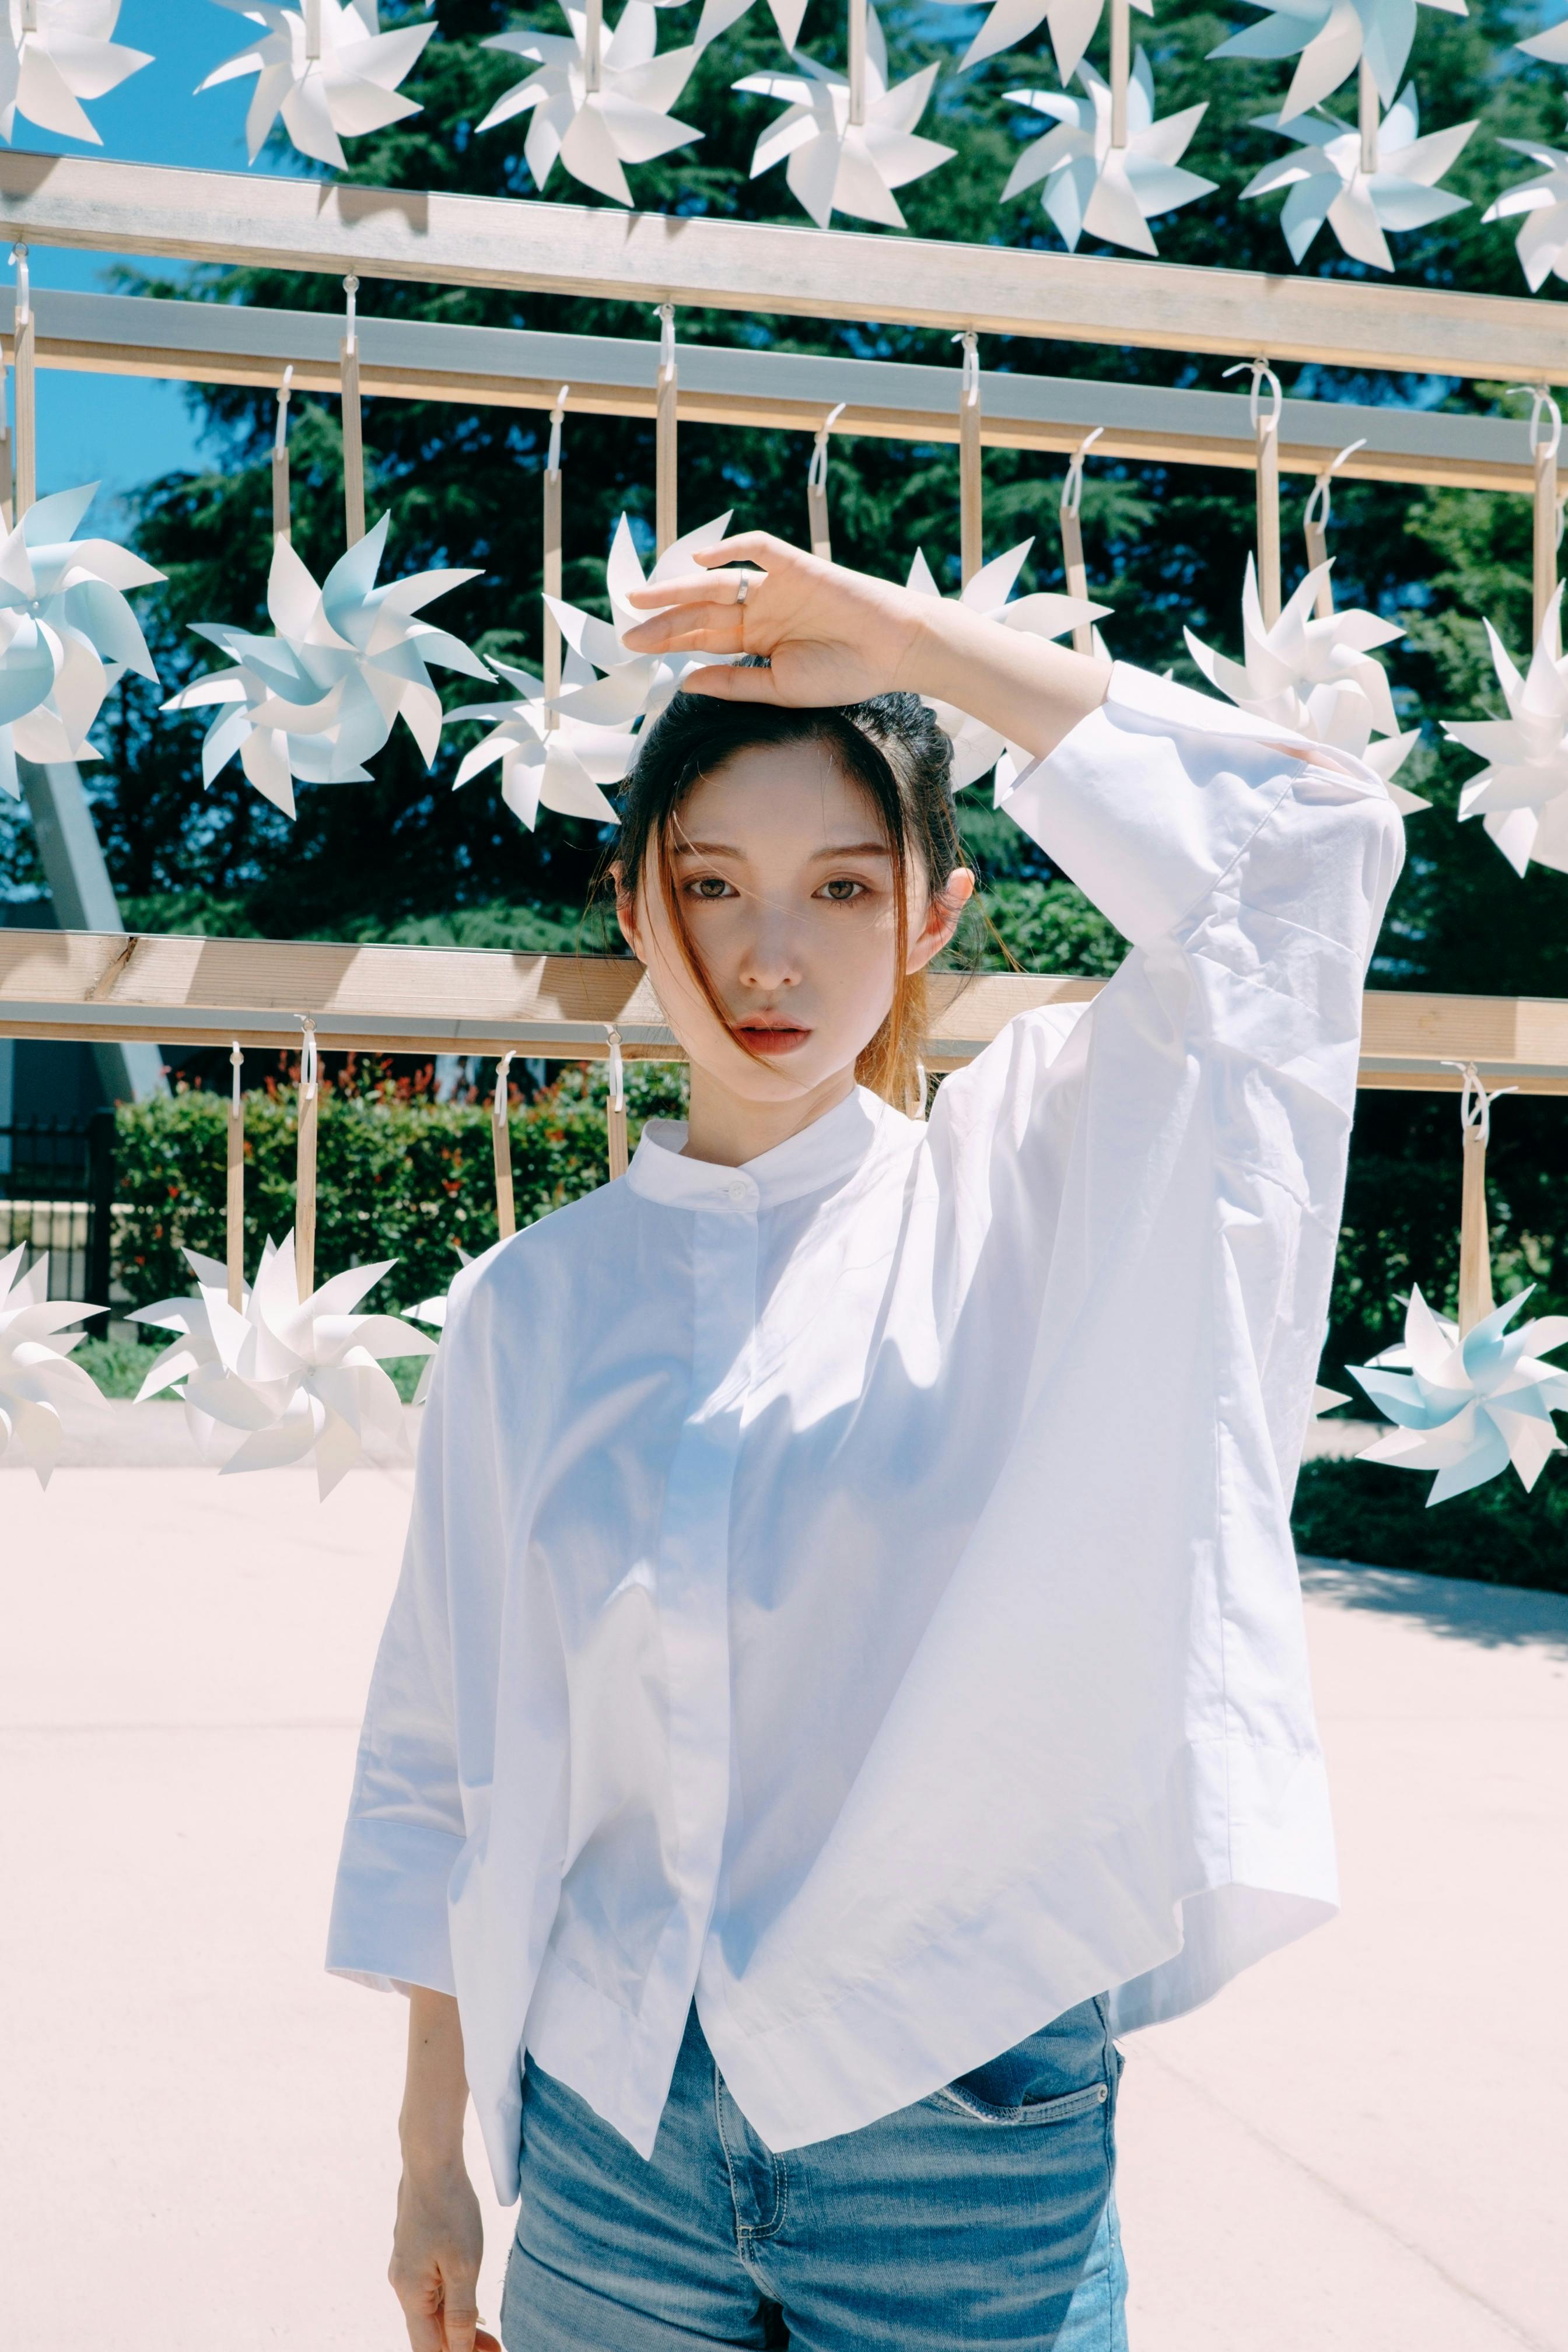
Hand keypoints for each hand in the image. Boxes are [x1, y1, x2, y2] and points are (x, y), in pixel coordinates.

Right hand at [389, 2156, 485, 2351]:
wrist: (431, 2161)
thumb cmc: (450, 2210)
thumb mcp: (464, 2266)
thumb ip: (460, 2313)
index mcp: (410, 2294)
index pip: (427, 2348)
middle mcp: (403, 2285)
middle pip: (431, 2331)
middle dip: (462, 2344)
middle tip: (496, 2348)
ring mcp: (408, 2267)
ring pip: (433, 2310)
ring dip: (460, 2325)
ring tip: (491, 2335)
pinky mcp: (416, 2252)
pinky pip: (433, 2289)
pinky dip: (453, 2301)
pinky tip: (472, 2303)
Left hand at [621, 531, 932, 706]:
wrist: (895, 651)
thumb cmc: (845, 674)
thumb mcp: (780, 688)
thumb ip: (735, 683)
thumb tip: (686, 680)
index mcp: (757, 640)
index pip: (703, 638)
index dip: (668, 641)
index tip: (634, 648)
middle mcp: (762, 610)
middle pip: (702, 610)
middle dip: (663, 618)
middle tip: (626, 626)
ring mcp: (777, 586)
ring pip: (718, 581)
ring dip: (679, 588)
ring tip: (643, 598)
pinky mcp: (797, 565)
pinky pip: (759, 549)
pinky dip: (731, 549)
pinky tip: (701, 560)